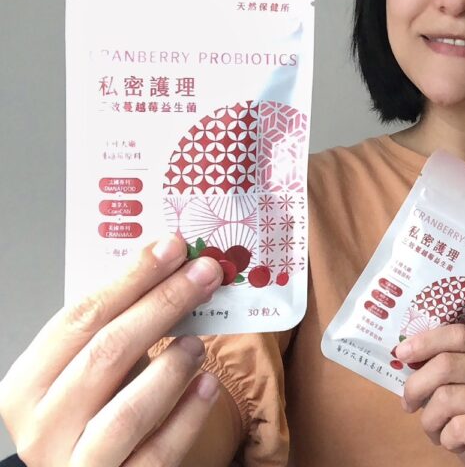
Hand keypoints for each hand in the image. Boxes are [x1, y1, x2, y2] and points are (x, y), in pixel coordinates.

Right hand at [0, 234, 224, 465]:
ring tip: (199, 342)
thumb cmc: (90, 413)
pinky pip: (158, 453)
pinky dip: (188, 416)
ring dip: (171, 367)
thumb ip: (118, 325)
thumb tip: (175, 267)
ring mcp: (78, 465)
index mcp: (29, 384)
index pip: (79, 318)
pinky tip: (208, 386)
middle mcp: (44, 427)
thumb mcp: (88, 367)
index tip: (172, 247)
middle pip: (106, 353)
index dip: (131, 277)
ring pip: (126, 413)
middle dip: (163, 304)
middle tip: (204, 274)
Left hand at [398, 324, 464, 466]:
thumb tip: (404, 355)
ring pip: (447, 398)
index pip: (459, 334)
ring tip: (436, 430)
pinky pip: (458, 428)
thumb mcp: (459, 386)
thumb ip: (441, 367)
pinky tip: (455, 443)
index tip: (401, 354)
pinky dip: (446, 439)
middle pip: (447, 364)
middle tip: (407, 404)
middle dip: (416, 386)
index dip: (426, 341)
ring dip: (429, 420)